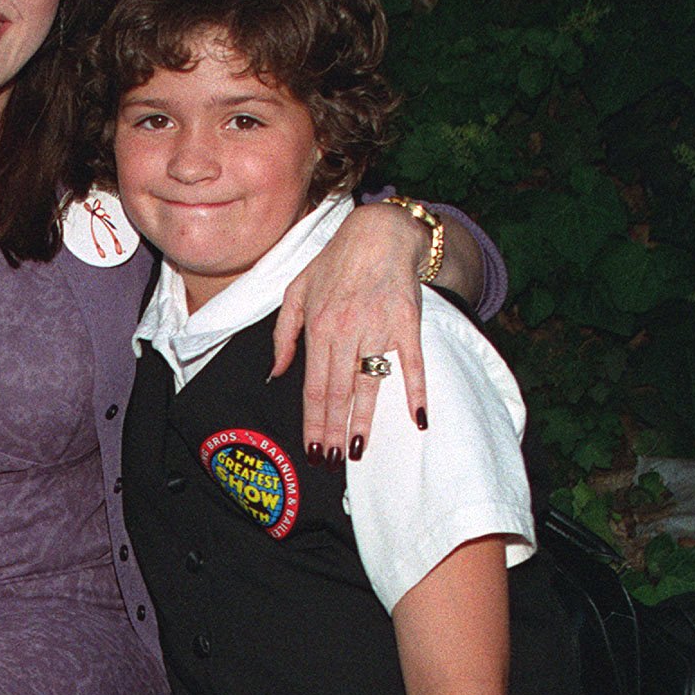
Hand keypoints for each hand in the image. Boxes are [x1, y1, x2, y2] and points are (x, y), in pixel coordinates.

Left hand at [271, 203, 429, 459]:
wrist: (380, 232)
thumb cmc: (336, 262)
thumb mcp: (296, 291)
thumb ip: (284, 334)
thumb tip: (277, 372)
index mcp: (319, 328)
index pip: (314, 387)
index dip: (313, 422)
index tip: (312, 448)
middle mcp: (346, 332)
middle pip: (338, 393)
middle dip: (333, 432)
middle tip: (331, 462)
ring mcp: (379, 329)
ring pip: (370, 385)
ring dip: (364, 422)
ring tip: (357, 452)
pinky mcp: (408, 323)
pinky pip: (413, 364)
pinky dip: (416, 391)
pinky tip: (418, 419)